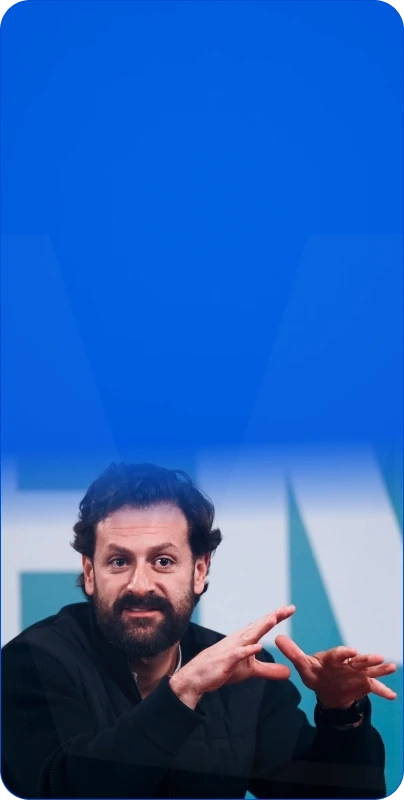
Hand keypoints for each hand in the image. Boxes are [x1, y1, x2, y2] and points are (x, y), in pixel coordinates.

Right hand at [169, 605, 295, 707]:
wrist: (199, 676)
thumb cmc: (224, 669)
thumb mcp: (251, 670)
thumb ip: (269, 669)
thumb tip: (289, 672)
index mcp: (245, 639)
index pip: (263, 625)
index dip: (277, 617)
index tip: (290, 609)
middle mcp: (239, 639)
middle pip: (259, 626)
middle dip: (273, 616)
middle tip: (288, 608)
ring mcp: (232, 649)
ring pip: (249, 636)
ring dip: (261, 627)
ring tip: (274, 619)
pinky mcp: (226, 661)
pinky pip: (237, 654)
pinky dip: (247, 650)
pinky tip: (257, 647)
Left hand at [275, 635, 396, 708]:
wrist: (326, 689)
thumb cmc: (316, 673)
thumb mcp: (303, 666)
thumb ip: (293, 653)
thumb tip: (277, 638)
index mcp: (333, 658)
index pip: (338, 654)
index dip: (344, 653)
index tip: (349, 651)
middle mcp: (348, 663)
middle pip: (358, 659)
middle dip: (367, 658)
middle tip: (377, 657)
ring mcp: (357, 673)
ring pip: (369, 670)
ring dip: (379, 668)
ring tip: (390, 667)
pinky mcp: (363, 684)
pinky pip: (374, 687)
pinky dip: (383, 690)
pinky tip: (392, 696)